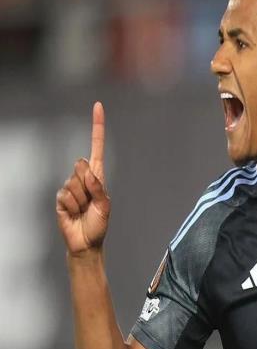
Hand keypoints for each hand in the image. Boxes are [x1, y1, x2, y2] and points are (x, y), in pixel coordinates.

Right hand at [56, 102, 110, 255]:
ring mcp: (70, 187)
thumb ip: (97, 186)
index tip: (98, 106)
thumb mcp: (105, 205)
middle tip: (91, 202)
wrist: (86, 242)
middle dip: (88, 186)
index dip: (97, 127)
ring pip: (74, 183)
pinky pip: (65, 195)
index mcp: (97, 176)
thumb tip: (85, 168)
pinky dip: (72, 206)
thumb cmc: (99, 223)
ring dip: (81, 200)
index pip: (96, 147)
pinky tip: (74, 213)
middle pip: (82, 167)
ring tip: (83, 210)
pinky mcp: (60, 198)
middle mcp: (83, 178)